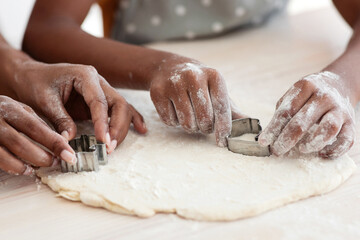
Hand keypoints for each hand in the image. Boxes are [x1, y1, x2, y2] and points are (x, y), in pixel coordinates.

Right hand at [0, 96, 77, 174]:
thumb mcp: (18, 109)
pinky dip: (13, 168)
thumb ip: (36, 122)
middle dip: (42, 157)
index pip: (36, 128)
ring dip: (28, 165)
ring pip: (7, 155)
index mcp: (10, 108)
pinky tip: (24, 169)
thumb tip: (60, 140)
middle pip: (21, 144)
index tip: (70, 155)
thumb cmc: (1, 110)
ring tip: (40, 167)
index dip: (55, 143)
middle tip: (55, 162)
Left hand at [13, 62, 146, 152]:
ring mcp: (102, 90)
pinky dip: (131, 120)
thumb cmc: (36, 83)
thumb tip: (70, 140)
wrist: (31, 75)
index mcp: (85, 76)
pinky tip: (140, 130)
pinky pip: (121, 109)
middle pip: (118, 104)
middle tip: (108, 147)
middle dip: (117, 127)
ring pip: (123, 108)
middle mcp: (99, 82)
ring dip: (122, 128)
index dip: (103, 122)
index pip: (100, 101)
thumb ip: (60, 119)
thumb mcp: (44, 100)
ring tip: (113, 147)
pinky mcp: (102, 101)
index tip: (102, 141)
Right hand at [149, 56, 245, 146]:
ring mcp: (173, 83)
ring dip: (190, 127)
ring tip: (190, 117)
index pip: (221, 107)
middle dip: (205, 128)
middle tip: (204, 124)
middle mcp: (193, 76)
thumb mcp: (216, 90)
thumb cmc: (199, 84)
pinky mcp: (157, 92)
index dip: (224, 127)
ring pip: (186, 123)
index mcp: (213, 75)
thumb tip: (252, 125)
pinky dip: (174, 122)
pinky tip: (176, 110)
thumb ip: (232, 109)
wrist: (169, 68)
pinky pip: (170, 121)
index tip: (223, 141)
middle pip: (204, 118)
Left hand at [258, 71, 354, 157]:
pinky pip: (347, 139)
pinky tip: (322, 154)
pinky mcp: (351, 122)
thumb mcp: (294, 95)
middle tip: (277, 151)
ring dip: (313, 142)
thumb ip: (283, 113)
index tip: (263, 142)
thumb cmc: (308, 95)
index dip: (273, 128)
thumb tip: (268, 137)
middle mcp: (324, 97)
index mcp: (305, 87)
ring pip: (329, 128)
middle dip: (287, 139)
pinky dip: (335, 150)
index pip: (286, 111)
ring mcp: (339, 109)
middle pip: (303, 120)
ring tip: (302, 149)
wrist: (339, 84)